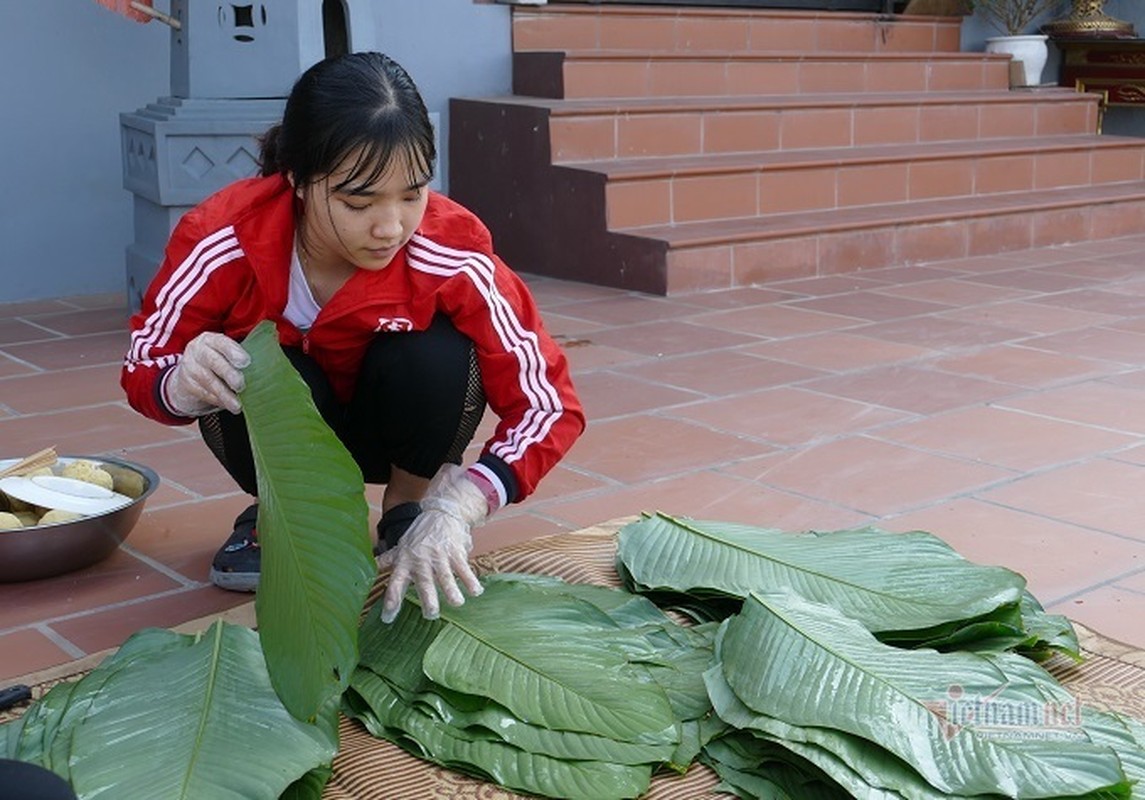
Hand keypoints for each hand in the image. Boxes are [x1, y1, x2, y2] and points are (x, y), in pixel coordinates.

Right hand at [166, 332, 250, 415]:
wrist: (188, 377)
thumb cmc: (216, 363)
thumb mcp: (224, 355)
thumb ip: (241, 357)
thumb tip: (269, 363)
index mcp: (210, 340)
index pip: (221, 342)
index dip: (233, 351)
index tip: (245, 362)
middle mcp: (198, 350)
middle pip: (213, 361)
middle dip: (229, 373)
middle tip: (241, 385)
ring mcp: (190, 367)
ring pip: (208, 381)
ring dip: (225, 394)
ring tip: (238, 405)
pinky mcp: (187, 384)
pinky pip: (204, 393)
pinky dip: (218, 401)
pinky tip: (228, 406)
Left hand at [379, 464, 487, 622]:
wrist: (441, 513)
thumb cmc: (419, 535)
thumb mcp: (401, 546)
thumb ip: (387, 560)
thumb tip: (367, 568)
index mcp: (405, 562)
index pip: (395, 584)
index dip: (391, 602)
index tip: (388, 619)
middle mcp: (421, 561)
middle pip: (424, 581)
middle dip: (428, 598)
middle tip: (431, 614)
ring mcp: (440, 556)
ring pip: (446, 576)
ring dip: (452, 590)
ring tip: (457, 603)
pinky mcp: (456, 552)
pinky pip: (464, 568)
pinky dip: (470, 580)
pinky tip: (476, 592)